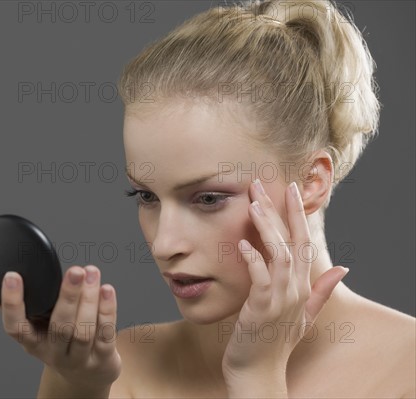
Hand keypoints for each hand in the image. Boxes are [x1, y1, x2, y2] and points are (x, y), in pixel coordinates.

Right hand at [0, 265, 120, 389]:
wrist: (86, 377)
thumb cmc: (61, 343)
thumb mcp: (40, 330)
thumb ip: (29, 307)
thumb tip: (6, 276)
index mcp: (33, 342)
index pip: (15, 326)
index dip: (11, 303)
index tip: (12, 276)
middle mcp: (54, 353)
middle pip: (60, 327)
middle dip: (68, 296)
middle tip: (75, 271)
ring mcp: (80, 358)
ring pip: (84, 330)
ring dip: (90, 299)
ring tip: (91, 273)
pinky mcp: (103, 359)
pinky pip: (105, 332)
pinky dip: (107, 309)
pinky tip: (106, 290)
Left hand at [222, 179, 348, 376]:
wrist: (258, 372)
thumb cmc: (276, 341)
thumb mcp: (304, 314)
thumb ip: (321, 290)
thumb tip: (344, 269)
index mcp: (302, 286)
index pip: (304, 242)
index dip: (298, 215)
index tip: (290, 189)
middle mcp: (295, 289)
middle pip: (293, 242)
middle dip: (282, 211)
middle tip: (264, 184)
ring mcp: (280, 299)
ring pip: (278, 255)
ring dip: (267, 228)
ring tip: (253, 203)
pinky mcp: (262, 309)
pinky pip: (260, 279)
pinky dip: (253, 259)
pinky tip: (242, 243)